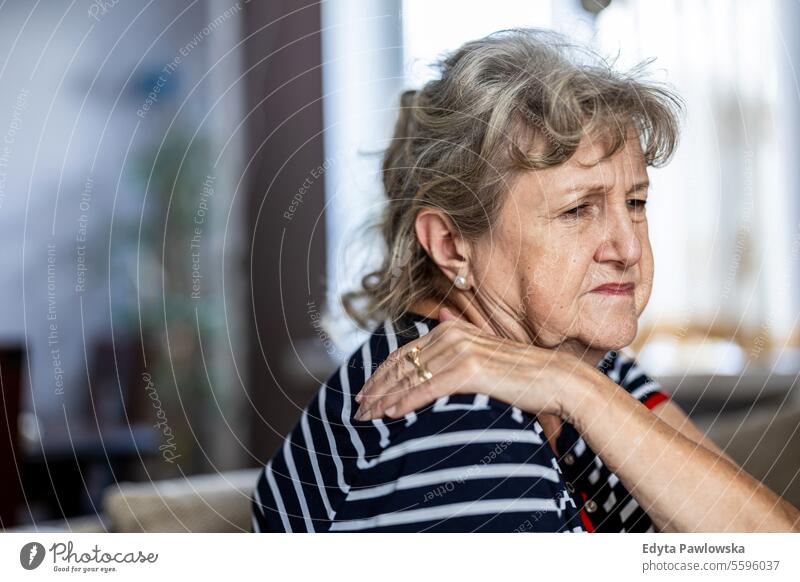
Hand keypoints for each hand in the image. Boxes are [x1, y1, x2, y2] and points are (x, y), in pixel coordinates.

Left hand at [354, 307, 591, 420]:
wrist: (556, 380)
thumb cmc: (523, 373)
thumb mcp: (486, 351)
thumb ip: (461, 338)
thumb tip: (443, 318)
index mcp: (452, 331)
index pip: (405, 354)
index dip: (381, 374)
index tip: (365, 393)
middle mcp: (452, 335)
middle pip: (402, 365)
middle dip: (376, 388)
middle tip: (357, 408)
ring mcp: (460, 351)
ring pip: (410, 378)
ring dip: (385, 399)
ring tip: (366, 416)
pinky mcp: (469, 370)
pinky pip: (428, 388)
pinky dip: (406, 401)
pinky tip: (390, 414)